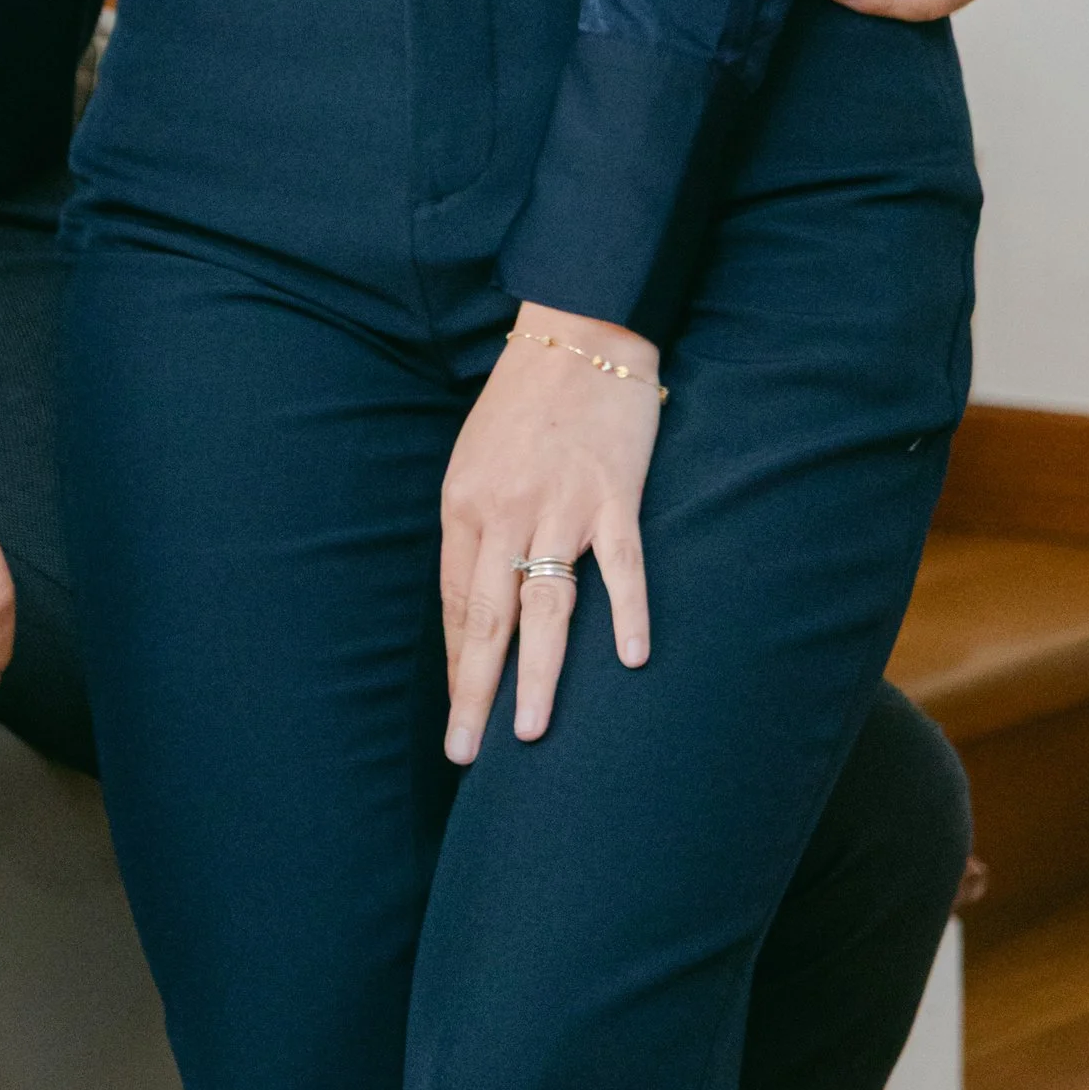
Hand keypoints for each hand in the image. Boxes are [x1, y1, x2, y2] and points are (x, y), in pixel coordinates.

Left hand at [440, 307, 659, 760]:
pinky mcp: (614, 495)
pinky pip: (621, 565)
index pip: (457, 604)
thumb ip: (476, 528)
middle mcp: (506, 510)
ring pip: (545, 605)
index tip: (459, 716)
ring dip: (537, 674)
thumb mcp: (475, 461)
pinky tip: (630, 661)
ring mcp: (563, 506)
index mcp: (465, 504)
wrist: (578, 335)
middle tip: (467, 754)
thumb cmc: (522, 404)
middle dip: (474, 692)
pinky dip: (626, 613)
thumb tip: (476, 602)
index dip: (458, 664)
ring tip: (526, 733)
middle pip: (487, 618)